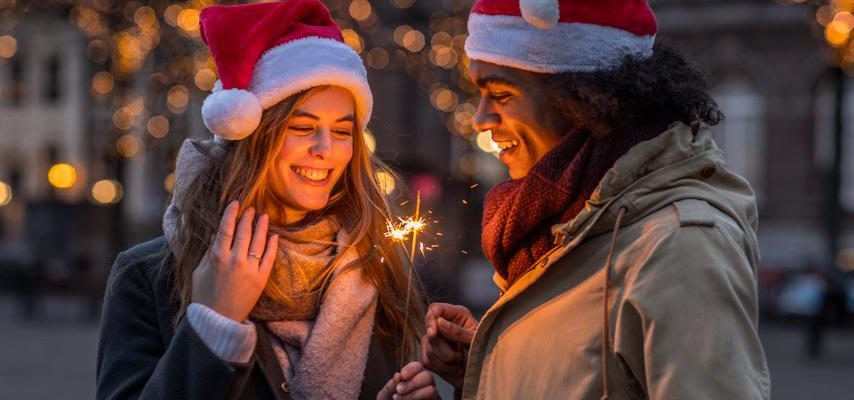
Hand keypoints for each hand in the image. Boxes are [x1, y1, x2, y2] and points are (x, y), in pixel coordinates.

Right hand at [192, 201, 277, 321]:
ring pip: (258, 242)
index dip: (231, 214)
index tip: (236, 203)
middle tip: (251, 208)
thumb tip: (216, 233)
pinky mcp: (261, 279)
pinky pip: (269, 258)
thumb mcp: (199, 271)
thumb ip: (208, 251)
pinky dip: (272, 245)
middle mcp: (235, 260)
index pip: (226, 229)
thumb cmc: (204, 295)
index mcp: (217, 257)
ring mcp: (250, 269)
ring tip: (264, 216)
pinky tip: (274, 236)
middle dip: (247, 218)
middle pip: (244, 232)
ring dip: (261, 227)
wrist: (217, 320)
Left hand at [377, 361, 438, 399]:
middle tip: (399, 390)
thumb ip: (390, 387)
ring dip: (415, 394)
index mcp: (413, 380)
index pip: (418, 367)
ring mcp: (431, 399)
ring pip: (432, 390)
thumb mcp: (384, 397)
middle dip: (412, 382)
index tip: (402, 375)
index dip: (412, 369)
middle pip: (428, 376)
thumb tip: (397, 375)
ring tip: (399, 399)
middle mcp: (424, 387)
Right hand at [420, 303, 477, 388]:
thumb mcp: (475, 340)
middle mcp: (444, 325)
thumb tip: (439, 322)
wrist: (483, 371)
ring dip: (445, 361)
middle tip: (459, 356)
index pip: (435, 309)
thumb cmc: (484, 352)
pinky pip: (427, 361)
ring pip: (428, 349)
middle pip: (430, 331)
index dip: (431, 320)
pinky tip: (454, 368)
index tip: (433, 333)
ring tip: (460, 362)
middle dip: (443, 348)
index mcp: (457, 315)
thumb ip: (457, 331)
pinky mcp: (431, 355)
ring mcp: (436, 340)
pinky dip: (441, 368)